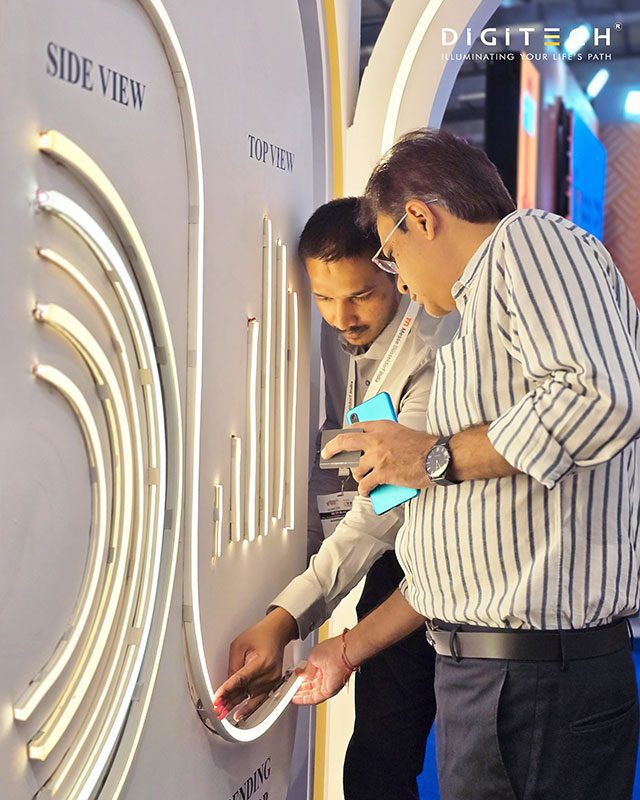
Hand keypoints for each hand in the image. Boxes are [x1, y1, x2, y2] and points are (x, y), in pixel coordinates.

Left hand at [213, 607, 297, 720]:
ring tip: (222, 712)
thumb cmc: (259, 635)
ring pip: (251, 697)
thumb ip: (233, 665)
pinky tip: (240, 715)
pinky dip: (249, 707)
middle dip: (228, 700)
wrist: (277, 633)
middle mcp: (270, 672)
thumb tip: (227, 684)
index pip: (241, 679)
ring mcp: (273, 680)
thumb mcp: (239, 645)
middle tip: (216, 709)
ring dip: (236, 705)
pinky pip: (260, 699)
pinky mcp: (274, 684)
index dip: (227, 690)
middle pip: (245, 690)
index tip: (217, 698)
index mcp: (262, 661)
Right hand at [292, 635, 351, 705]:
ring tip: (290, 696)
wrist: (343, 654)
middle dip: (299, 689)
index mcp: (322, 664)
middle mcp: (325, 674)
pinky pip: (314, 698)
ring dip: (300, 695)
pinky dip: (304, 700)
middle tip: (290, 691)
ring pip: (311, 693)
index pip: (309, 675)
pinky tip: (296, 699)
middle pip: (310, 685)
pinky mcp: (328, 691)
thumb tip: (299, 674)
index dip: (300, 679)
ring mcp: (327, 683)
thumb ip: (305, 670)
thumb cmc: (332, 650)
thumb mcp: (312, 658)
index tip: (292, 681)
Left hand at [321, 420, 436, 495]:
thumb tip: (372, 448)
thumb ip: (385, 437)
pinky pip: (365, 484)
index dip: (344, 434)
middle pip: (345, 442)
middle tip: (327, 453)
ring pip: (356, 468)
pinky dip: (364, 490)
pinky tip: (366, 491)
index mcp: (381, 426)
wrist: (437, 457)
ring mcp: (377, 457)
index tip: (338, 439)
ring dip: (357, 475)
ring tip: (362, 479)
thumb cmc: (424, 446)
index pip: (355, 427)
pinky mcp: (382, 473)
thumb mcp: (401, 432)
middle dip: (332, 448)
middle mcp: (376, 439)